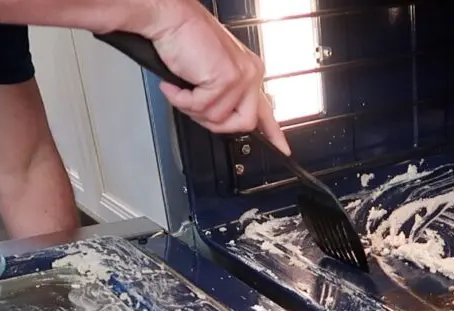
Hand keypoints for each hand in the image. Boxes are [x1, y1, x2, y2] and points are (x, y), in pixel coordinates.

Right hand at [140, 0, 290, 153]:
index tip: (282, 148)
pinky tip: (175, 85)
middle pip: (243, 123)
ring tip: (181, 89)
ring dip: (192, 109)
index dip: (274, 133)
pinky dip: (182, 101)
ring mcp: (241, 77)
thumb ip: (223, 96)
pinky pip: (202, 108)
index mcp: (249, 71)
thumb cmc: (184, 39)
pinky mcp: (226, 79)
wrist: (170, 18)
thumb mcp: (209, 73)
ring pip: (219, 119)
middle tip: (195, 110)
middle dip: (216, 124)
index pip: (267, 109)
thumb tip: (221, 119)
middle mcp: (250, 74)